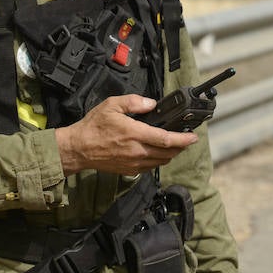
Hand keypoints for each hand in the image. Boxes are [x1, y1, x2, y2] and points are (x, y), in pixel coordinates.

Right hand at [55, 94, 197, 175]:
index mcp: (135, 134)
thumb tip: (151, 103)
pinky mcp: (129, 170)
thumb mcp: (112, 105)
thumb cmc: (93, 127)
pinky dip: (158, 161)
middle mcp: (137, 151)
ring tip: (174, 145)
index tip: (193, 136)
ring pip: (161, 162)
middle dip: (181, 147)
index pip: (166, 139)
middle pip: (168, 153)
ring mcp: (134, 163)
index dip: (183, 139)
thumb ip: (134, 102)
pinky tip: (157, 153)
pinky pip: (150, 167)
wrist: (79, 149)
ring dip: (171, 154)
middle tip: (187, 139)